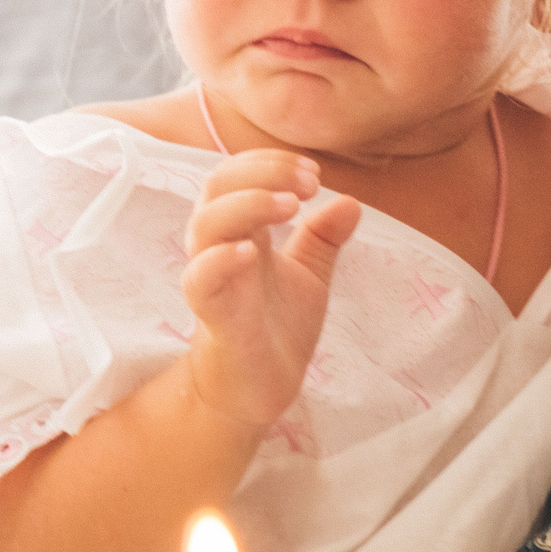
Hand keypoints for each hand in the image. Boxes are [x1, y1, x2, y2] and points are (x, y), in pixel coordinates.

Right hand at [181, 150, 360, 426]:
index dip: (273, 163)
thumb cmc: (277, 326)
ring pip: (206, 224)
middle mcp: (221, 245)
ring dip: (248, 204)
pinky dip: (220, 259)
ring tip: (291, 206)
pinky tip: (250, 251)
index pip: (240, 173)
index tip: (315, 173)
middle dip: (263, 172)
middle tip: (310, 183)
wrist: (262, 388)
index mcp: (242, 229)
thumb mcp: (310, 275)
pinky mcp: (210, 314)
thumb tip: (350, 202)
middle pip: (218, 185)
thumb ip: (324, 238)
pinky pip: (200, 279)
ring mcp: (212, 277)